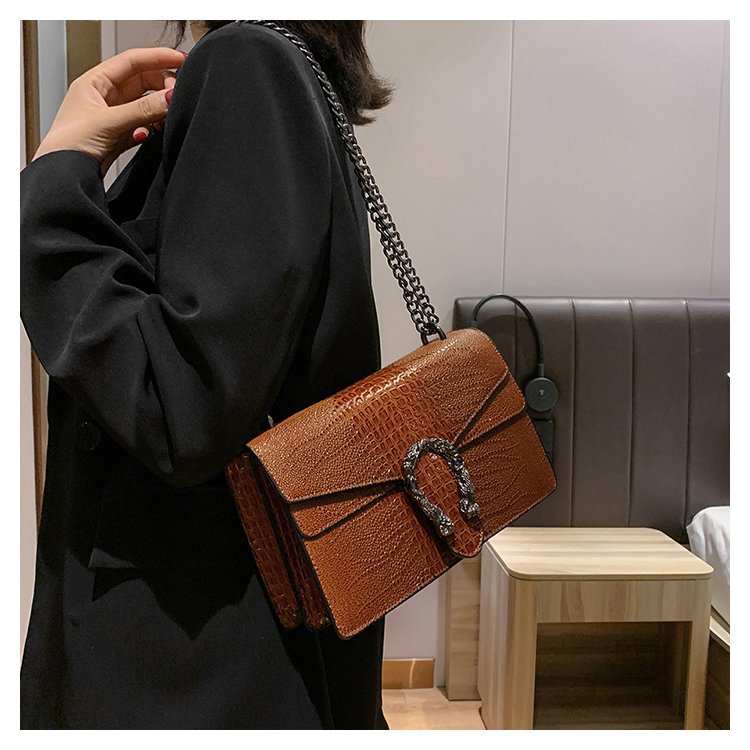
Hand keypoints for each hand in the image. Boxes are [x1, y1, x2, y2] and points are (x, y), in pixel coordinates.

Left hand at [32, 47, 187, 177]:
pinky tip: (153, 134)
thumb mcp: (109, 122)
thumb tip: (170, 97)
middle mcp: (104, 96)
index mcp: (95, 82)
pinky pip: (145, 124)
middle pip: (142, 81)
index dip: (157, 57)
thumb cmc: (69, 146)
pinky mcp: (120, 136)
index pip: (131, 61)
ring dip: (159, 109)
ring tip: (167, 117)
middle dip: (162, 86)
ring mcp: (114, 116)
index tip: (181, 59)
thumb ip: (143, 110)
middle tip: (177, 96)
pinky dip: (153, 127)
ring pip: (145, 104)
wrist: (63, 177)